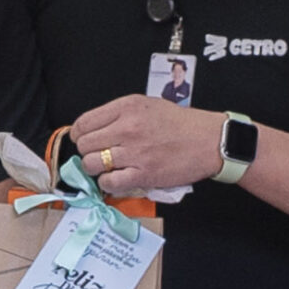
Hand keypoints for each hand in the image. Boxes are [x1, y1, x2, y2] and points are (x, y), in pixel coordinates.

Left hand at [70, 95, 231, 195]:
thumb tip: (93, 127)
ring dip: (96, 169)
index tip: (84, 140)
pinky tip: (117, 178)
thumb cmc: (181, 124)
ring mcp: (135, 152)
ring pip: (91, 164)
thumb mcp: (147, 105)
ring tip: (108, 167)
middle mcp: (128, 128)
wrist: (209, 141)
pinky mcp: (143, 174)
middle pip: (84, 144)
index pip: (84, 122)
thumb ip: (119, 114)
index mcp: (127, 107)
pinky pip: (109, 182)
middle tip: (98, 155)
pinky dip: (108, 183)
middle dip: (87, 151)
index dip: (79, 134)